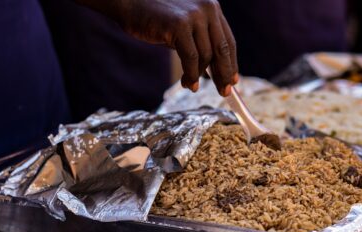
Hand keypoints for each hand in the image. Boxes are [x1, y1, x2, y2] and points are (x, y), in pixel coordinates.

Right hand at [77, 0, 238, 95]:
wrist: (129, 2)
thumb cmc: (155, 17)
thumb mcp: (184, 27)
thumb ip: (199, 42)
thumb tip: (213, 72)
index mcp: (211, 7)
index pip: (228, 40)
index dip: (231, 63)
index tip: (232, 81)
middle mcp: (207, 8)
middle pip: (223, 49)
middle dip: (224, 74)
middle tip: (224, 92)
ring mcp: (194, 15)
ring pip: (206, 56)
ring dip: (200, 76)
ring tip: (192, 87)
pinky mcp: (180, 25)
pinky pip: (191, 58)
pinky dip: (191, 74)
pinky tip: (188, 83)